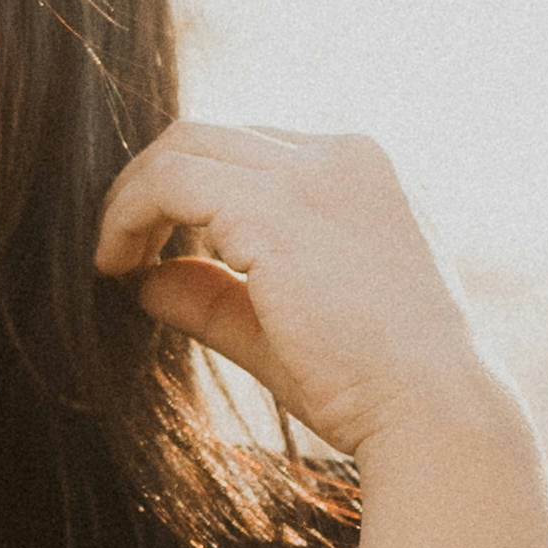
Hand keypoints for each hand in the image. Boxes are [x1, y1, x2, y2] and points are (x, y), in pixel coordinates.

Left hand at [92, 124, 522, 472]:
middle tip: (119, 249)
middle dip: (153, 184)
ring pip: (184, 144)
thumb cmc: (375, 387)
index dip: (194, 192)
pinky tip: (117, 267)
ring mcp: (312, 174)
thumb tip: (146, 282)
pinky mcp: (275, 210)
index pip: (256, 151)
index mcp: (364, 172)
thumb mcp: (286, 326)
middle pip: (214, 135)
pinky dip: (129, 214)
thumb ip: (219, 295)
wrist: (434, 413)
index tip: (157, 246)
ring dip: (132, 198)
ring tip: (113, 260)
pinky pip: (170, 180)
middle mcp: (343, 155)